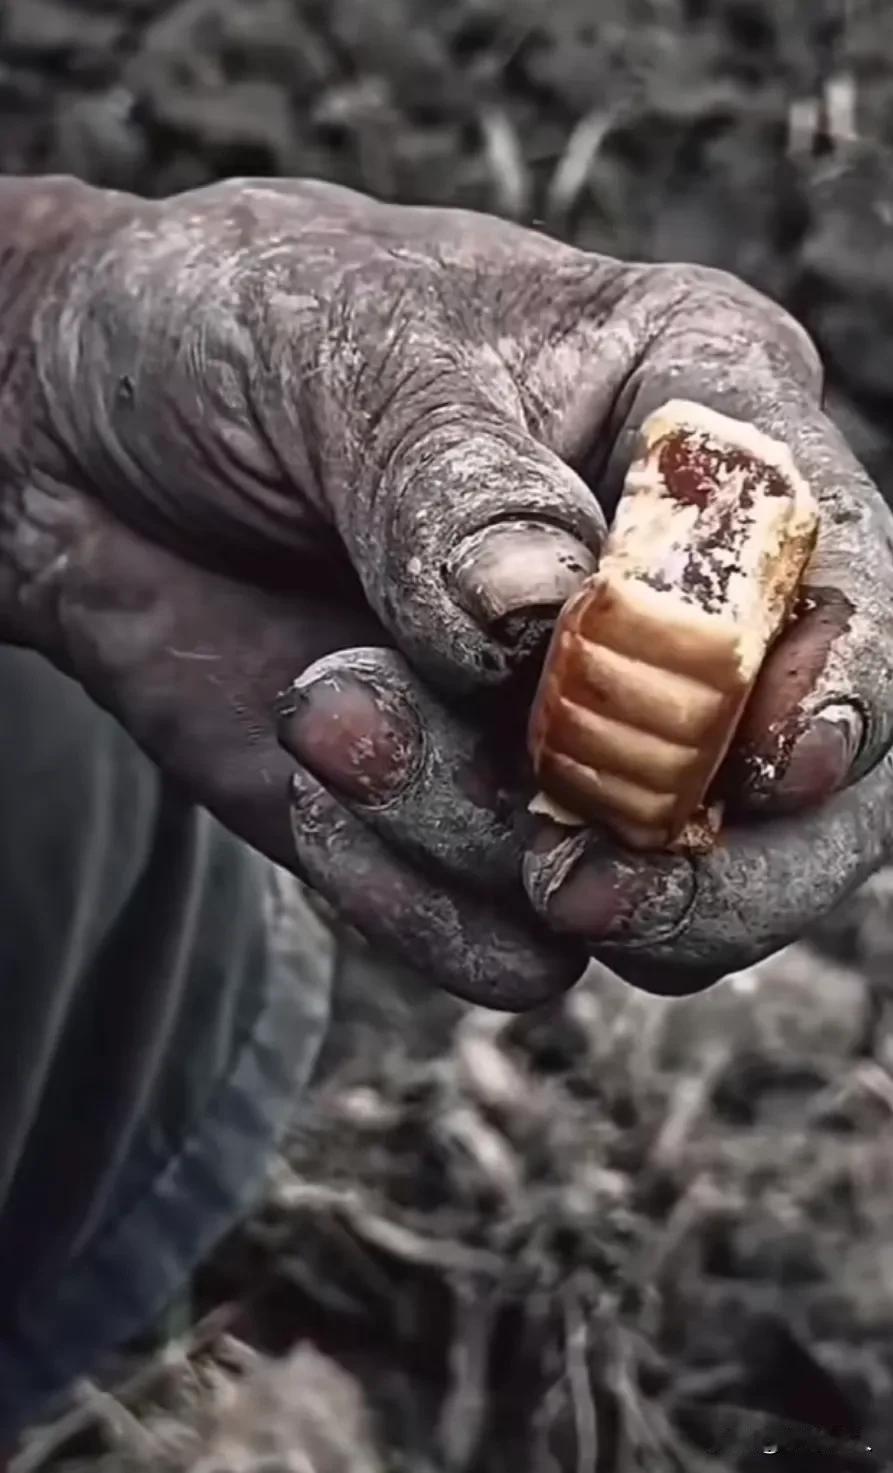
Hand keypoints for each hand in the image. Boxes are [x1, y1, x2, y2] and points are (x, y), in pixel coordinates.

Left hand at [4, 177, 891, 1004]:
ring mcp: (582, 734)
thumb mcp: (339, 348)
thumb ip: (455, 484)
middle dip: (706, 869)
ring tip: (323, 715)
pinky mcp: (477, 834)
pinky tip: (315, 781)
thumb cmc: (240, 331)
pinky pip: (513, 951)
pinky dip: (413, 902)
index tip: (764, 760)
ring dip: (487, 852)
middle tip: (568, 876)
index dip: (842, 681)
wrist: (81, 450)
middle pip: (814, 798)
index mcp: (694, 419)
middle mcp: (670, 597)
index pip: (841, 572)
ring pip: (652, 892)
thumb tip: (549, 619)